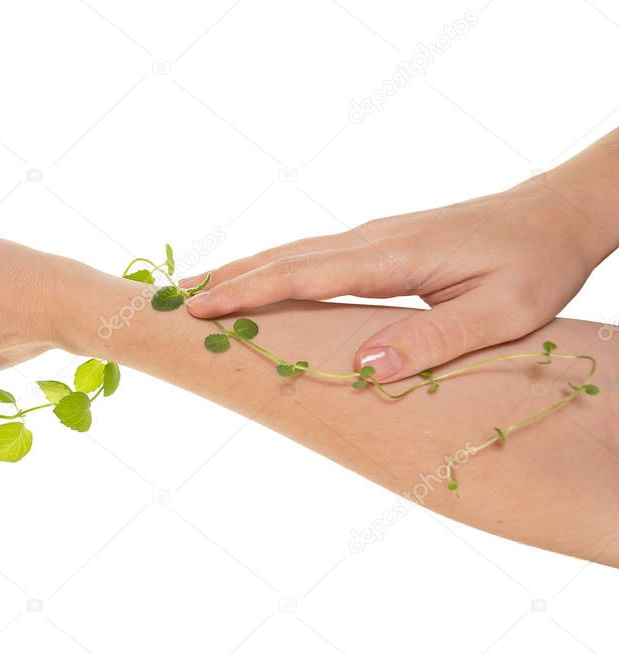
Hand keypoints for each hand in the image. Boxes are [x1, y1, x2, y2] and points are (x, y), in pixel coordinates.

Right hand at [180, 177, 616, 380]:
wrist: (559, 213)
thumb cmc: (536, 264)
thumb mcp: (501, 314)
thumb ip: (433, 340)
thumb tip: (363, 367)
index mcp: (392, 257)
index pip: (302, 276)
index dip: (246, 293)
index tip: (196, 307)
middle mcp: (371, 240)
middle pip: (282, 258)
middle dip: (225, 279)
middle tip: (169, 299)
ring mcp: (373, 238)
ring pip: (293, 253)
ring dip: (243, 271)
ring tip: (197, 289)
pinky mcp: (381, 243)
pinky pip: (312, 256)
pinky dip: (273, 268)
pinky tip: (261, 280)